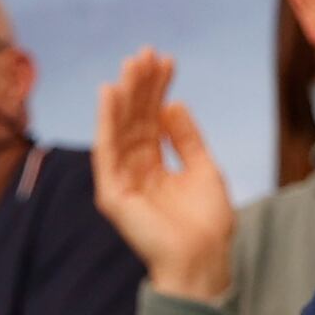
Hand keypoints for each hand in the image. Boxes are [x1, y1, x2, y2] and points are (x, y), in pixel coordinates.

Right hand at [89, 51, 232, 301]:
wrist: (202, 260)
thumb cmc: (208, 225)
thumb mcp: (204, 169)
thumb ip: (186, 138)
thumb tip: (173, 104)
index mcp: (156, 169)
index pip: (153, 122)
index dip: (158, 91)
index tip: (166, 62)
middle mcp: (136, 172)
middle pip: (136, 121)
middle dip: (141, 87)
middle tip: (146, 53)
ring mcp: (122, 181)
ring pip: (121, 130)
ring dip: (124, 95)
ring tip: (132, 64)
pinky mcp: (112, 192)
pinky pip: (107, 150)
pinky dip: (106, 121)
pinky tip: (110, 93)